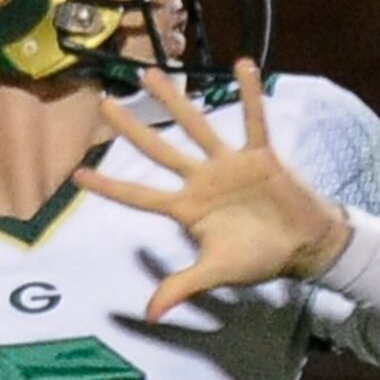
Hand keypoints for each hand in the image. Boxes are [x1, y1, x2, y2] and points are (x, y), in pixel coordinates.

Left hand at [74, 60, 351, 320]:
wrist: (303, 246)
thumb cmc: (258, 259)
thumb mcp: (216, 273)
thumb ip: (182, 287)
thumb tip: (151, 314)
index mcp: (186, 209)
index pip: (138, 196)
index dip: (110, 185)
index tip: (77, 174)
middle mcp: (201, 182)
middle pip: (158, 151)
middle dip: (131, 128)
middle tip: (104, 103)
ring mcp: (228, 166)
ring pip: (195, 127)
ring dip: (174, 101)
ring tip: (152, 74)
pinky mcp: (259, 156)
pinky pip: (254, 120)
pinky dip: (249, 95)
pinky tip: (242, 64)